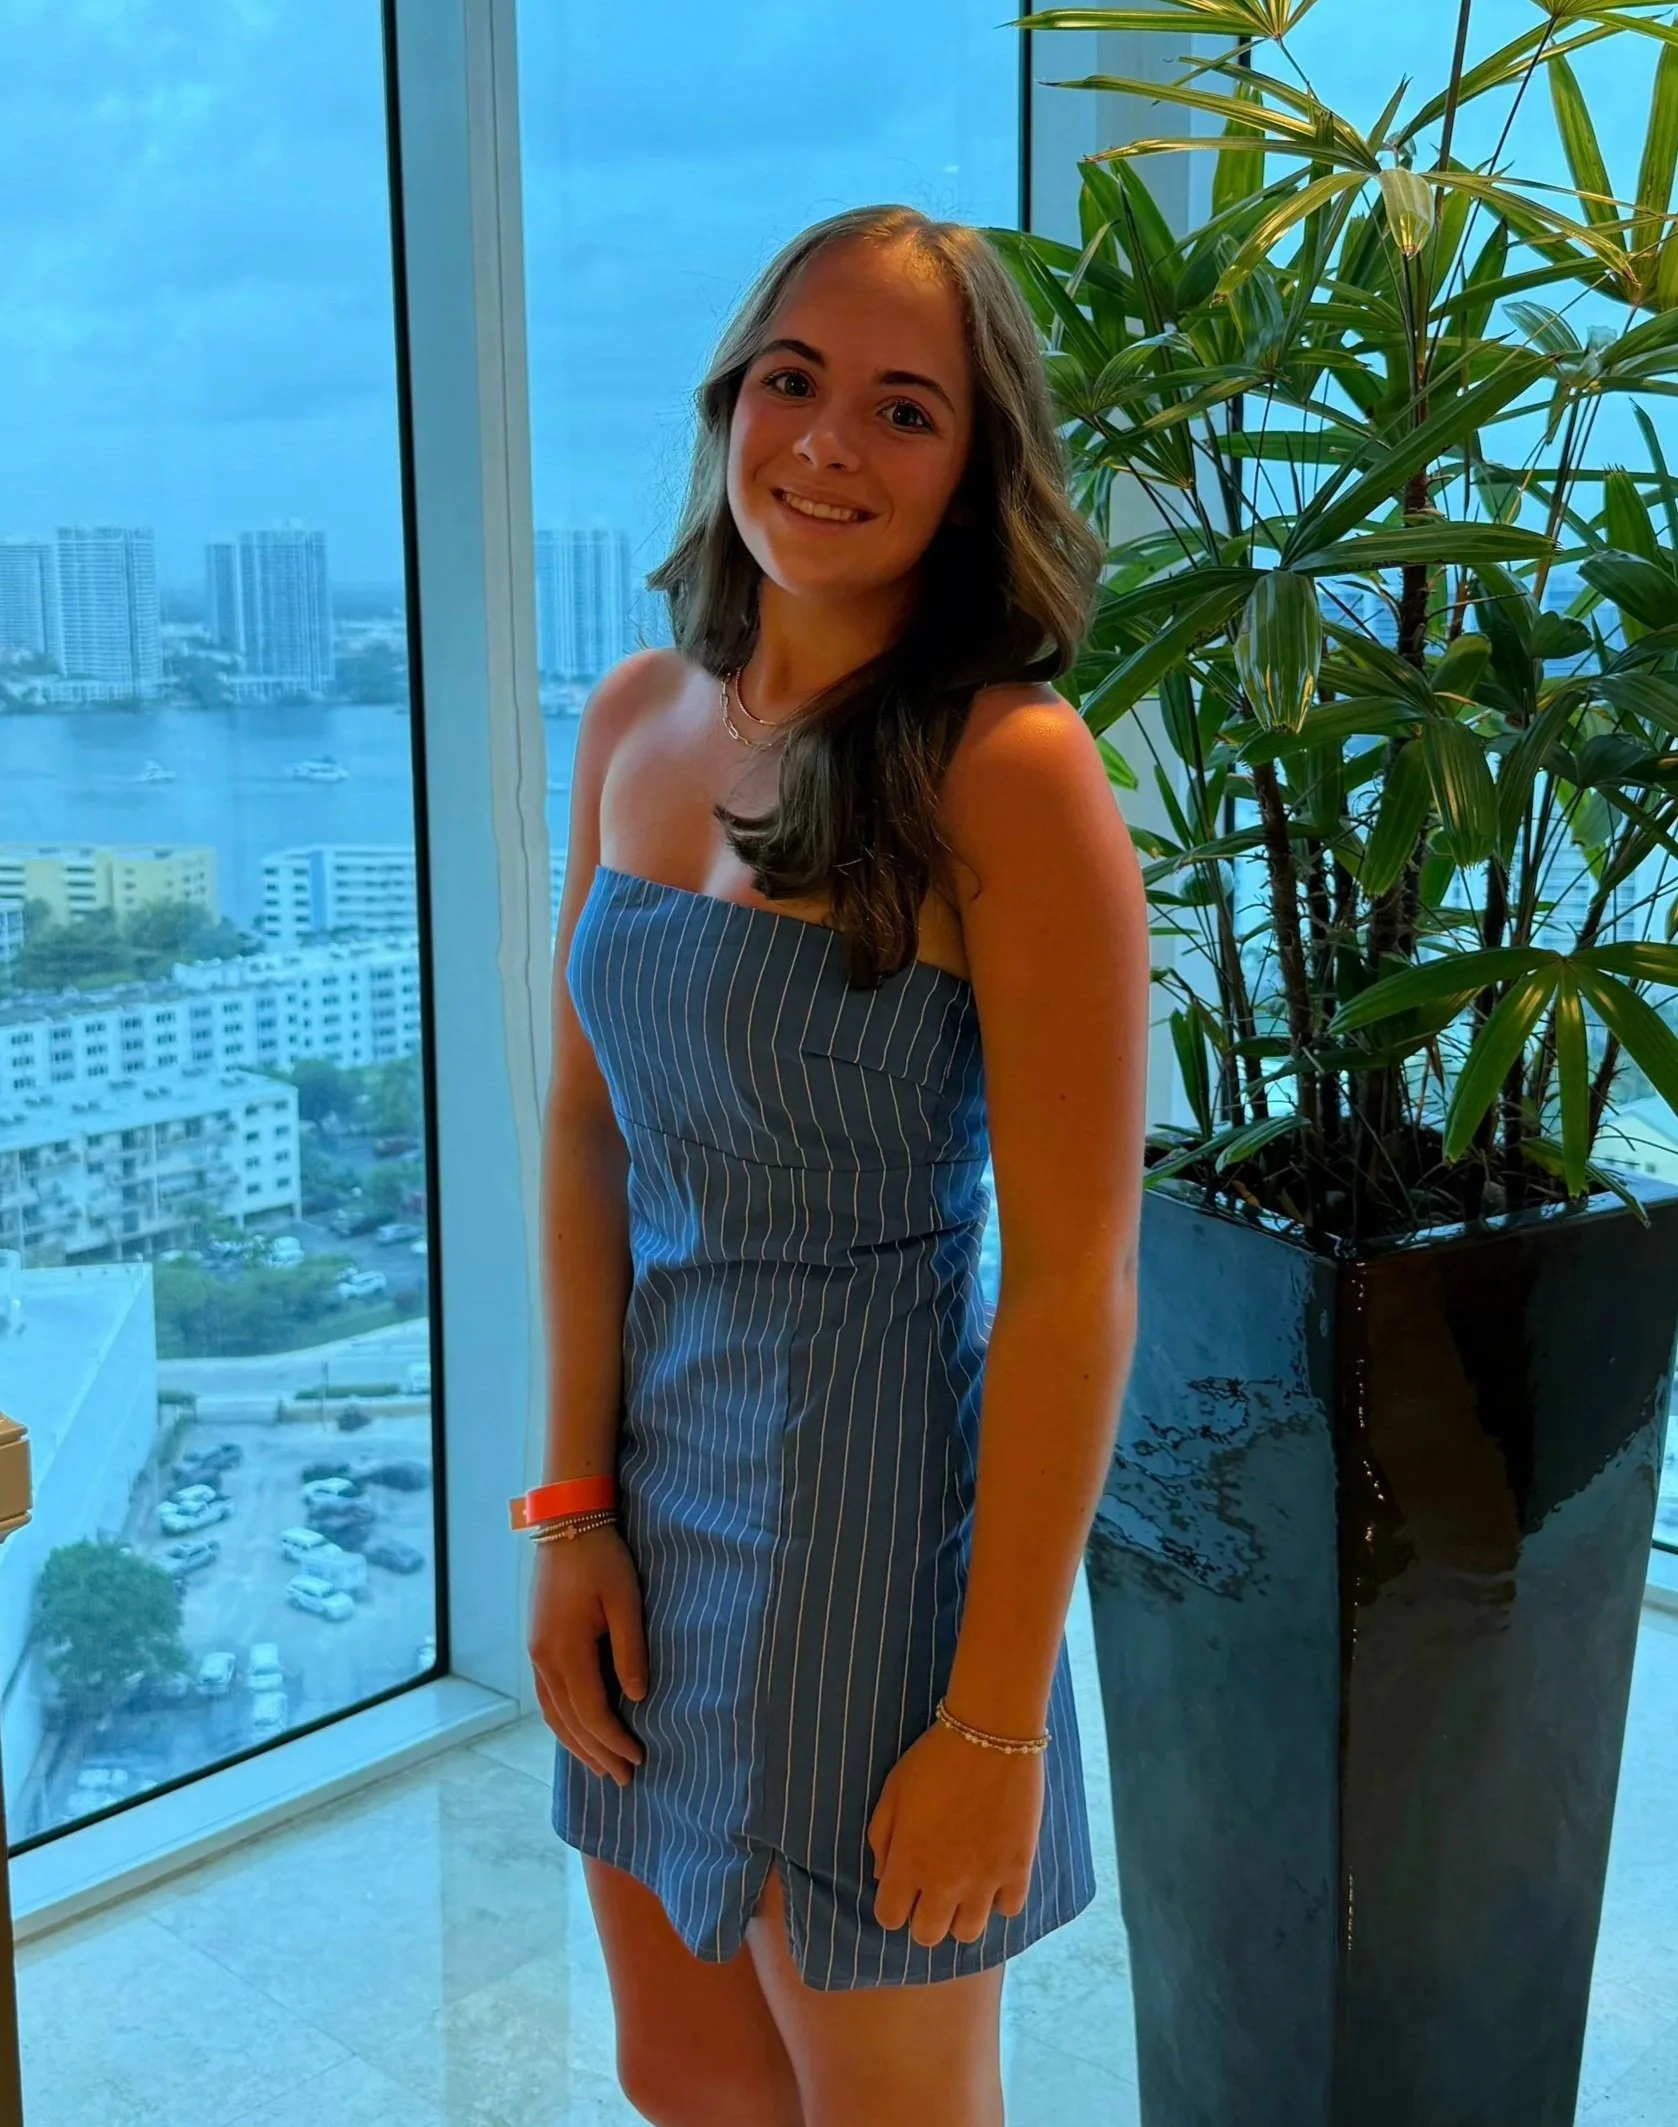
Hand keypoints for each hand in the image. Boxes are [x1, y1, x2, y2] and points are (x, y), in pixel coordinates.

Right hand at [526, 1526, 647, 1786]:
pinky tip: (576, 1730)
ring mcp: (535, 1651)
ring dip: (577, 1743)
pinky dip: (562, 1721)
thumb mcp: (626, 1601)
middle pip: (569, 1721)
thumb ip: (630, 1651)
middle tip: (624, 1779)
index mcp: (565, 1650)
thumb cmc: (602, 1558)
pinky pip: (546, 1696)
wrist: (567, 1522)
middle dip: (597, 1753)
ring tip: (601, 1766)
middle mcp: (543, 1657)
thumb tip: (637, 1698)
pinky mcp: (537, 1642)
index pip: (591, 1713)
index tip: (639, 1759)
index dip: (615, 1741)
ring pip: (553, 1713)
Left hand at [866, 1715, 1043, 1948]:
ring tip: (963, 1887)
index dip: (892, 1907)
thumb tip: (884, 1875)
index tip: (901, 1890)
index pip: (889, 1918)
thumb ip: (881, 1837)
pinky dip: (999, 1899)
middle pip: (927, 1935)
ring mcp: (984, 1880)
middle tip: (931, 1891)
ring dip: (961, 1914)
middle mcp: (944, 1881)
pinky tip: (993, 1876)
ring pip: (968, 1934)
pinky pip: (1008, 1911)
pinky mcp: (1018, 1869)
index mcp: (909, 1860)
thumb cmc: (935, 1758)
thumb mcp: (892, 1790)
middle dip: (924, 1918)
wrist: (990, 1735)